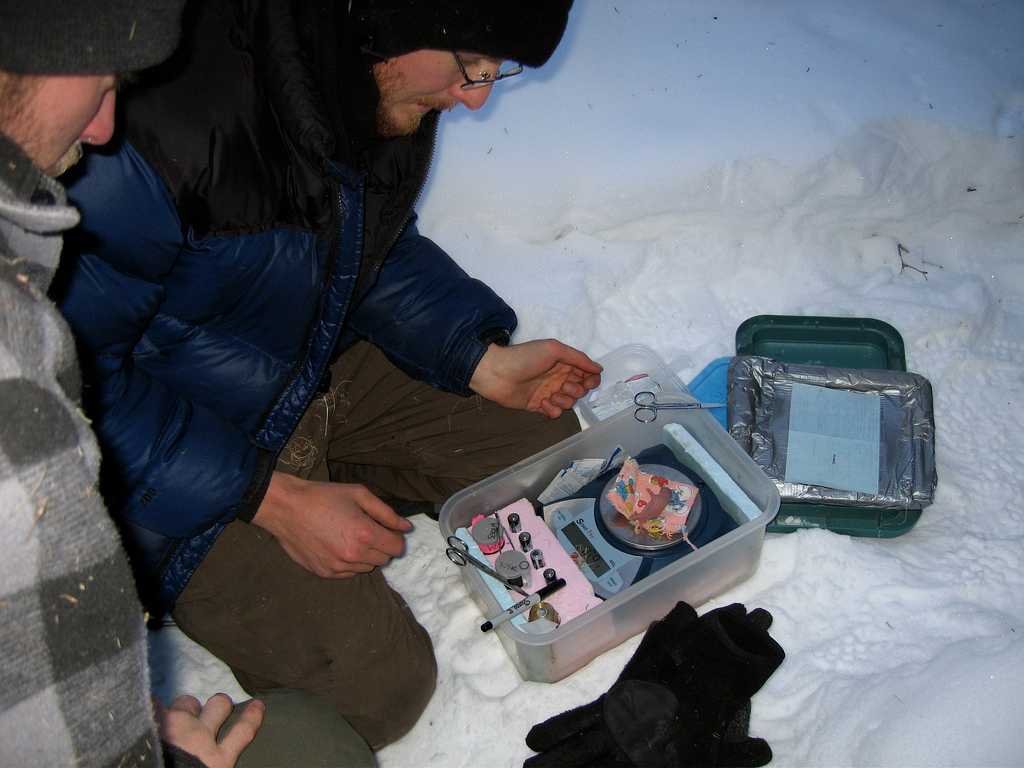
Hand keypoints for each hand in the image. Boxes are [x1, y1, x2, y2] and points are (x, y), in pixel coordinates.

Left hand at [154, 693, 263, 767]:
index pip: (243, 732)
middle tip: (212, 710)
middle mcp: (202, 738)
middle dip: (217, 704)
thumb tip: (216, 762)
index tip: (257, 706)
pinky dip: (151, 702)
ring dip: (185, 706)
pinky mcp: (153, 722)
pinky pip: (152, 702)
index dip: (252, 717)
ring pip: (188, 702)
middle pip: (219, 705)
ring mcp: (177, 727)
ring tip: (178, 713)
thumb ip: (216, 764)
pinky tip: (147, 697)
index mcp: (217, 762)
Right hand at [251, 471, 412, 577]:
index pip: (397, 548)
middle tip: (366, 530)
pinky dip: (349, 563)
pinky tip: (337, 545)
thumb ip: (386, 513)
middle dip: (381, 545)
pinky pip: (349, 573)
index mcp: (364, 534)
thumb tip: (406, 527)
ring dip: (365, 555)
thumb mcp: (359, 494)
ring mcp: (338, 566)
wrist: (286, 508)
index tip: (386, 528)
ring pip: (367, 568)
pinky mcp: (324, 573)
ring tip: (349, 537)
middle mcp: (353, 555)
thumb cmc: (323, 497)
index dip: (395, 537)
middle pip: (384, 559)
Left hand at [469, 339, 602, 418]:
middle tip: (563, 386)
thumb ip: (578, 358)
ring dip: (565, 401)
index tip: (588, 383)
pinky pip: (555, 413)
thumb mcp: (554, 349)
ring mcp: (548, 392)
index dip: (591, 379)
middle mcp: (558, 377)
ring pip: (569, 402)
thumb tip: (599, 368)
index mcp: (563, 363)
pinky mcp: (538, 405)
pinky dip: (553, 410)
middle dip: (577, 390)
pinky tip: (543, 404)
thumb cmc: (524, 357)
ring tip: (551, 395)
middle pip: (580, 389)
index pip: (586, 373)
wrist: (497, 372)